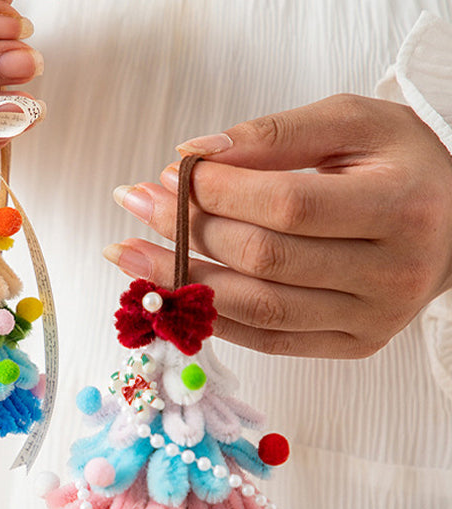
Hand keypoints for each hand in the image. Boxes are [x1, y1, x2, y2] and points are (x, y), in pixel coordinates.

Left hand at [104, 94, 451, 357]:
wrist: (451, 223)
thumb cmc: (397, 166)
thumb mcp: (352, 124)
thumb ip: (276, 135)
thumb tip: (193, 154)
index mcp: (403, 207)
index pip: (289, 206)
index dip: (219, 193)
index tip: (168, 174)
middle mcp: (393, 273)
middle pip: (266, 260)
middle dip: (189, 231)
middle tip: (138, 204)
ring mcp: (373, 319)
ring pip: (259, 308)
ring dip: (182, 282)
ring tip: (128, 254)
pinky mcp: (353, 345)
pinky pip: (268, 339)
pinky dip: (213, 315)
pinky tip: (170, 289)